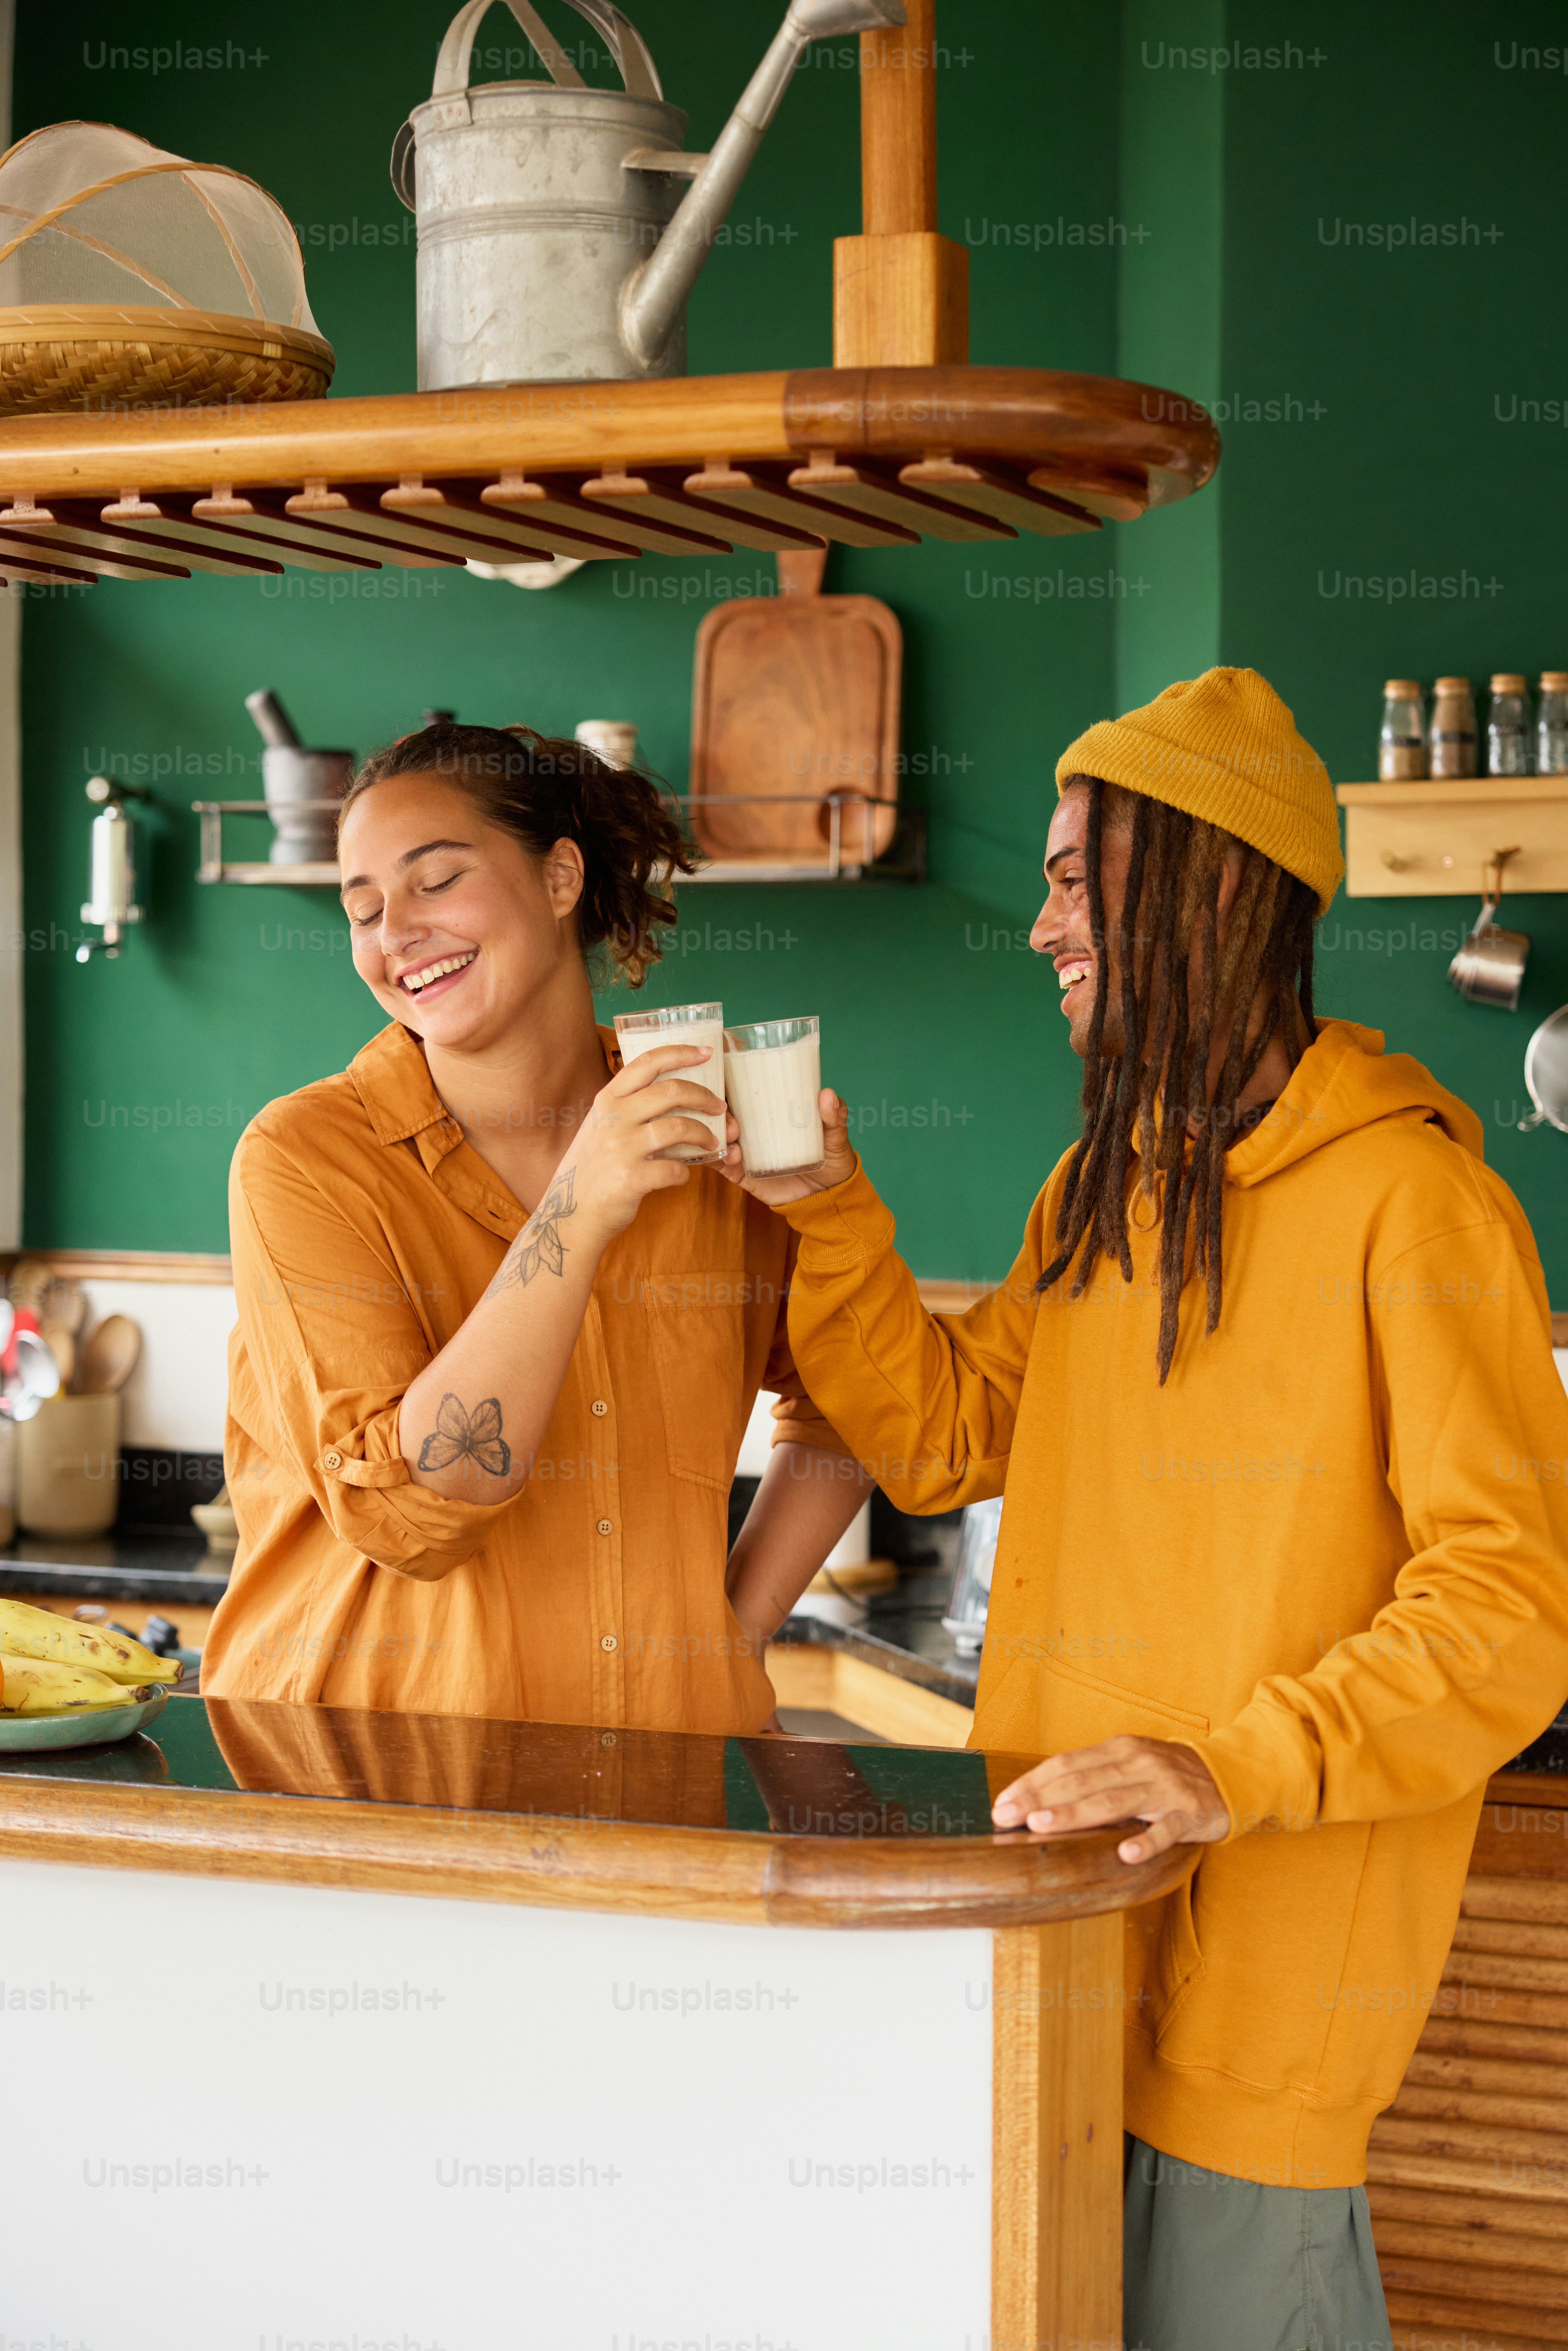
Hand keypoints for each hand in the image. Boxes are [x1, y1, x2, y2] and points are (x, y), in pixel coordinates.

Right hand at [553, 1044, 725, 1243]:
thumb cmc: (592, 1170)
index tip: (706, 1053)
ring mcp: (621, 1148)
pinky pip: (675, 1169)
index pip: (647, 1063)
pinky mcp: (631, 1178)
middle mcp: (613, 1118)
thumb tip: (670, 1094)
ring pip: (680, 1128)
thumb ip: (627, 1109)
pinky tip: (680, 1176)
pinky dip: (685, 1173)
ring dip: (704, 1135)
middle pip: (672, 1091)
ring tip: (712, 1143)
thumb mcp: (600, 1128)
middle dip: (704, 1097)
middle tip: (719, 1108)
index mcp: (607, 1100)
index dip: (681, 1053)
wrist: (570, 1215)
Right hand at [718, 1087, 857, 1205]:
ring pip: (718, 1134)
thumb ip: (834, 1118)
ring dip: (719, 1133)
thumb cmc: (831, 1158)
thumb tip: (827, 1095)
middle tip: (734, 1123)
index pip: (742, 1088)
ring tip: (734, 1142)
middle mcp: (751, 1125)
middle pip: (723, 1110)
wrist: (828, 1196)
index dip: (727, 1081)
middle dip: (720, 1111)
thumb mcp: (836, 1136)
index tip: (727, 1081)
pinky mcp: (740, 1172)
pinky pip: (719, 1163)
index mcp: (770, 1109)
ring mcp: (744, 1148)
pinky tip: (730, 1157)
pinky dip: (718, 1158)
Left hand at [990, 1736, 1229, 1863]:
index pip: (1066, 1764)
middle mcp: (1139, 1763)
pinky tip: (1125, 1854)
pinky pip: (1164, 1829)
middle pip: (1081, 1781)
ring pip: (1113, 1802)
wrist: (1229, 1777)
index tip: (1001, 1801)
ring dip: (1075, 1814)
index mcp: (1120, 1749)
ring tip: (1042, 1825)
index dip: (1031, 1782)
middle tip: (1005, 1816)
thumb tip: (1041, 1795)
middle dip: (1039, 1798)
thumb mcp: (1130, 1765)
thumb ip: (1093, 1776)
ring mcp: (1164, 1788)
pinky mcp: (1188, 1813)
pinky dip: (1145, 1841)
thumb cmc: (1167, 1775)